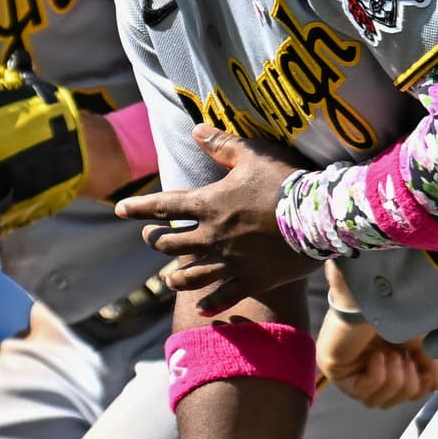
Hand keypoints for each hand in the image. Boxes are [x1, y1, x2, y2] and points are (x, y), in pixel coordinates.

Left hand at [115, 124, 312, 312]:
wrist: (318, 216)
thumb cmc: (285, 180)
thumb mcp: (252, 155)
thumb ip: (222, 145)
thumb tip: (196, 130)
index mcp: (208, 205)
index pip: (162, 206)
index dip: (138, 207)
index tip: (119, 209)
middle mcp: (211, 236)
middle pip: (170, 244)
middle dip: (156, 241)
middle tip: (151, 239)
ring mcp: (229, 261)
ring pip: (190, 275)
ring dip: (175, 277)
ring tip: (168, 280)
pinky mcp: (251, 280)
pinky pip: (224, 296)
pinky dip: (210, 303)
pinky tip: (202, 308)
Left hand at [319, 307, 437, 408]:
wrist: (375, 297)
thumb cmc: (396, 312)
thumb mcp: (420, 343)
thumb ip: (427, 366)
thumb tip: (432, 387)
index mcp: (384, 361)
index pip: (400, 395)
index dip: (416, 390)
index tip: (425, 374)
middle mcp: (364, 368)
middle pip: (388, 402)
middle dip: (405, 385)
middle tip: (406, 360)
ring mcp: (348, 370)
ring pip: (374, 402)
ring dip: (392, 381)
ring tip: (394, 356)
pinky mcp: (334, 370)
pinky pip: (359, 391)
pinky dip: (375, 376)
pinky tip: (376, 356)